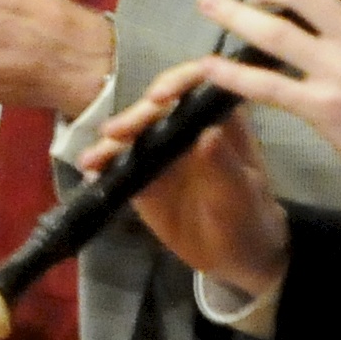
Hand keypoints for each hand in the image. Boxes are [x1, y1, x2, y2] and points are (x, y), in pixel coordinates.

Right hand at [83, 58, 287, 299]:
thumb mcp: (242, 196)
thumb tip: (206, 134)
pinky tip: (91, 173)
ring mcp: (160, 151)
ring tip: (92, 159)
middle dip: (133, 117)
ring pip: (131, 135)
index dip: (177, 81)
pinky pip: (118, 166)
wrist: (237, 257)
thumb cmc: (249, 218)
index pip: (198, 85)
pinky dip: (103, 166)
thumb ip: (225, 167)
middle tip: (114, 133)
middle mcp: (185, 127)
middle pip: (154, 108)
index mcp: (218, 121)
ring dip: (109, 143)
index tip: (157, 97)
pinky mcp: (141, 175)